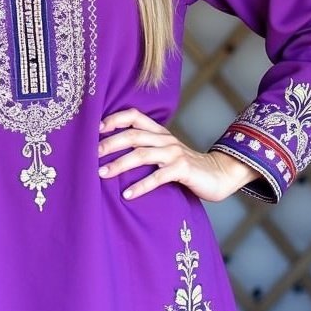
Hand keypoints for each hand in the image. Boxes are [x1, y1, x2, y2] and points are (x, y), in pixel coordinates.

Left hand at [97, 107, 257, 202]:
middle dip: (110, 143)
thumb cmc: (184, 166)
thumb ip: (145, 148)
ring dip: (120, 163)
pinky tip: (127, 195)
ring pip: (142, 154)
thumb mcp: (164, 152)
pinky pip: (158, 177)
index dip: (115, 119)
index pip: (135, 116)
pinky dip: (141, 186)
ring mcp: (174, 153)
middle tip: (91, 154)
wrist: (219, 174)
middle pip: (133, 135)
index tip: (95, 128)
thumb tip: (110, 152)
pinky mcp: (182, 169)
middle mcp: (165, 139)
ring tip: (102, 173)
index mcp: (159, 132)